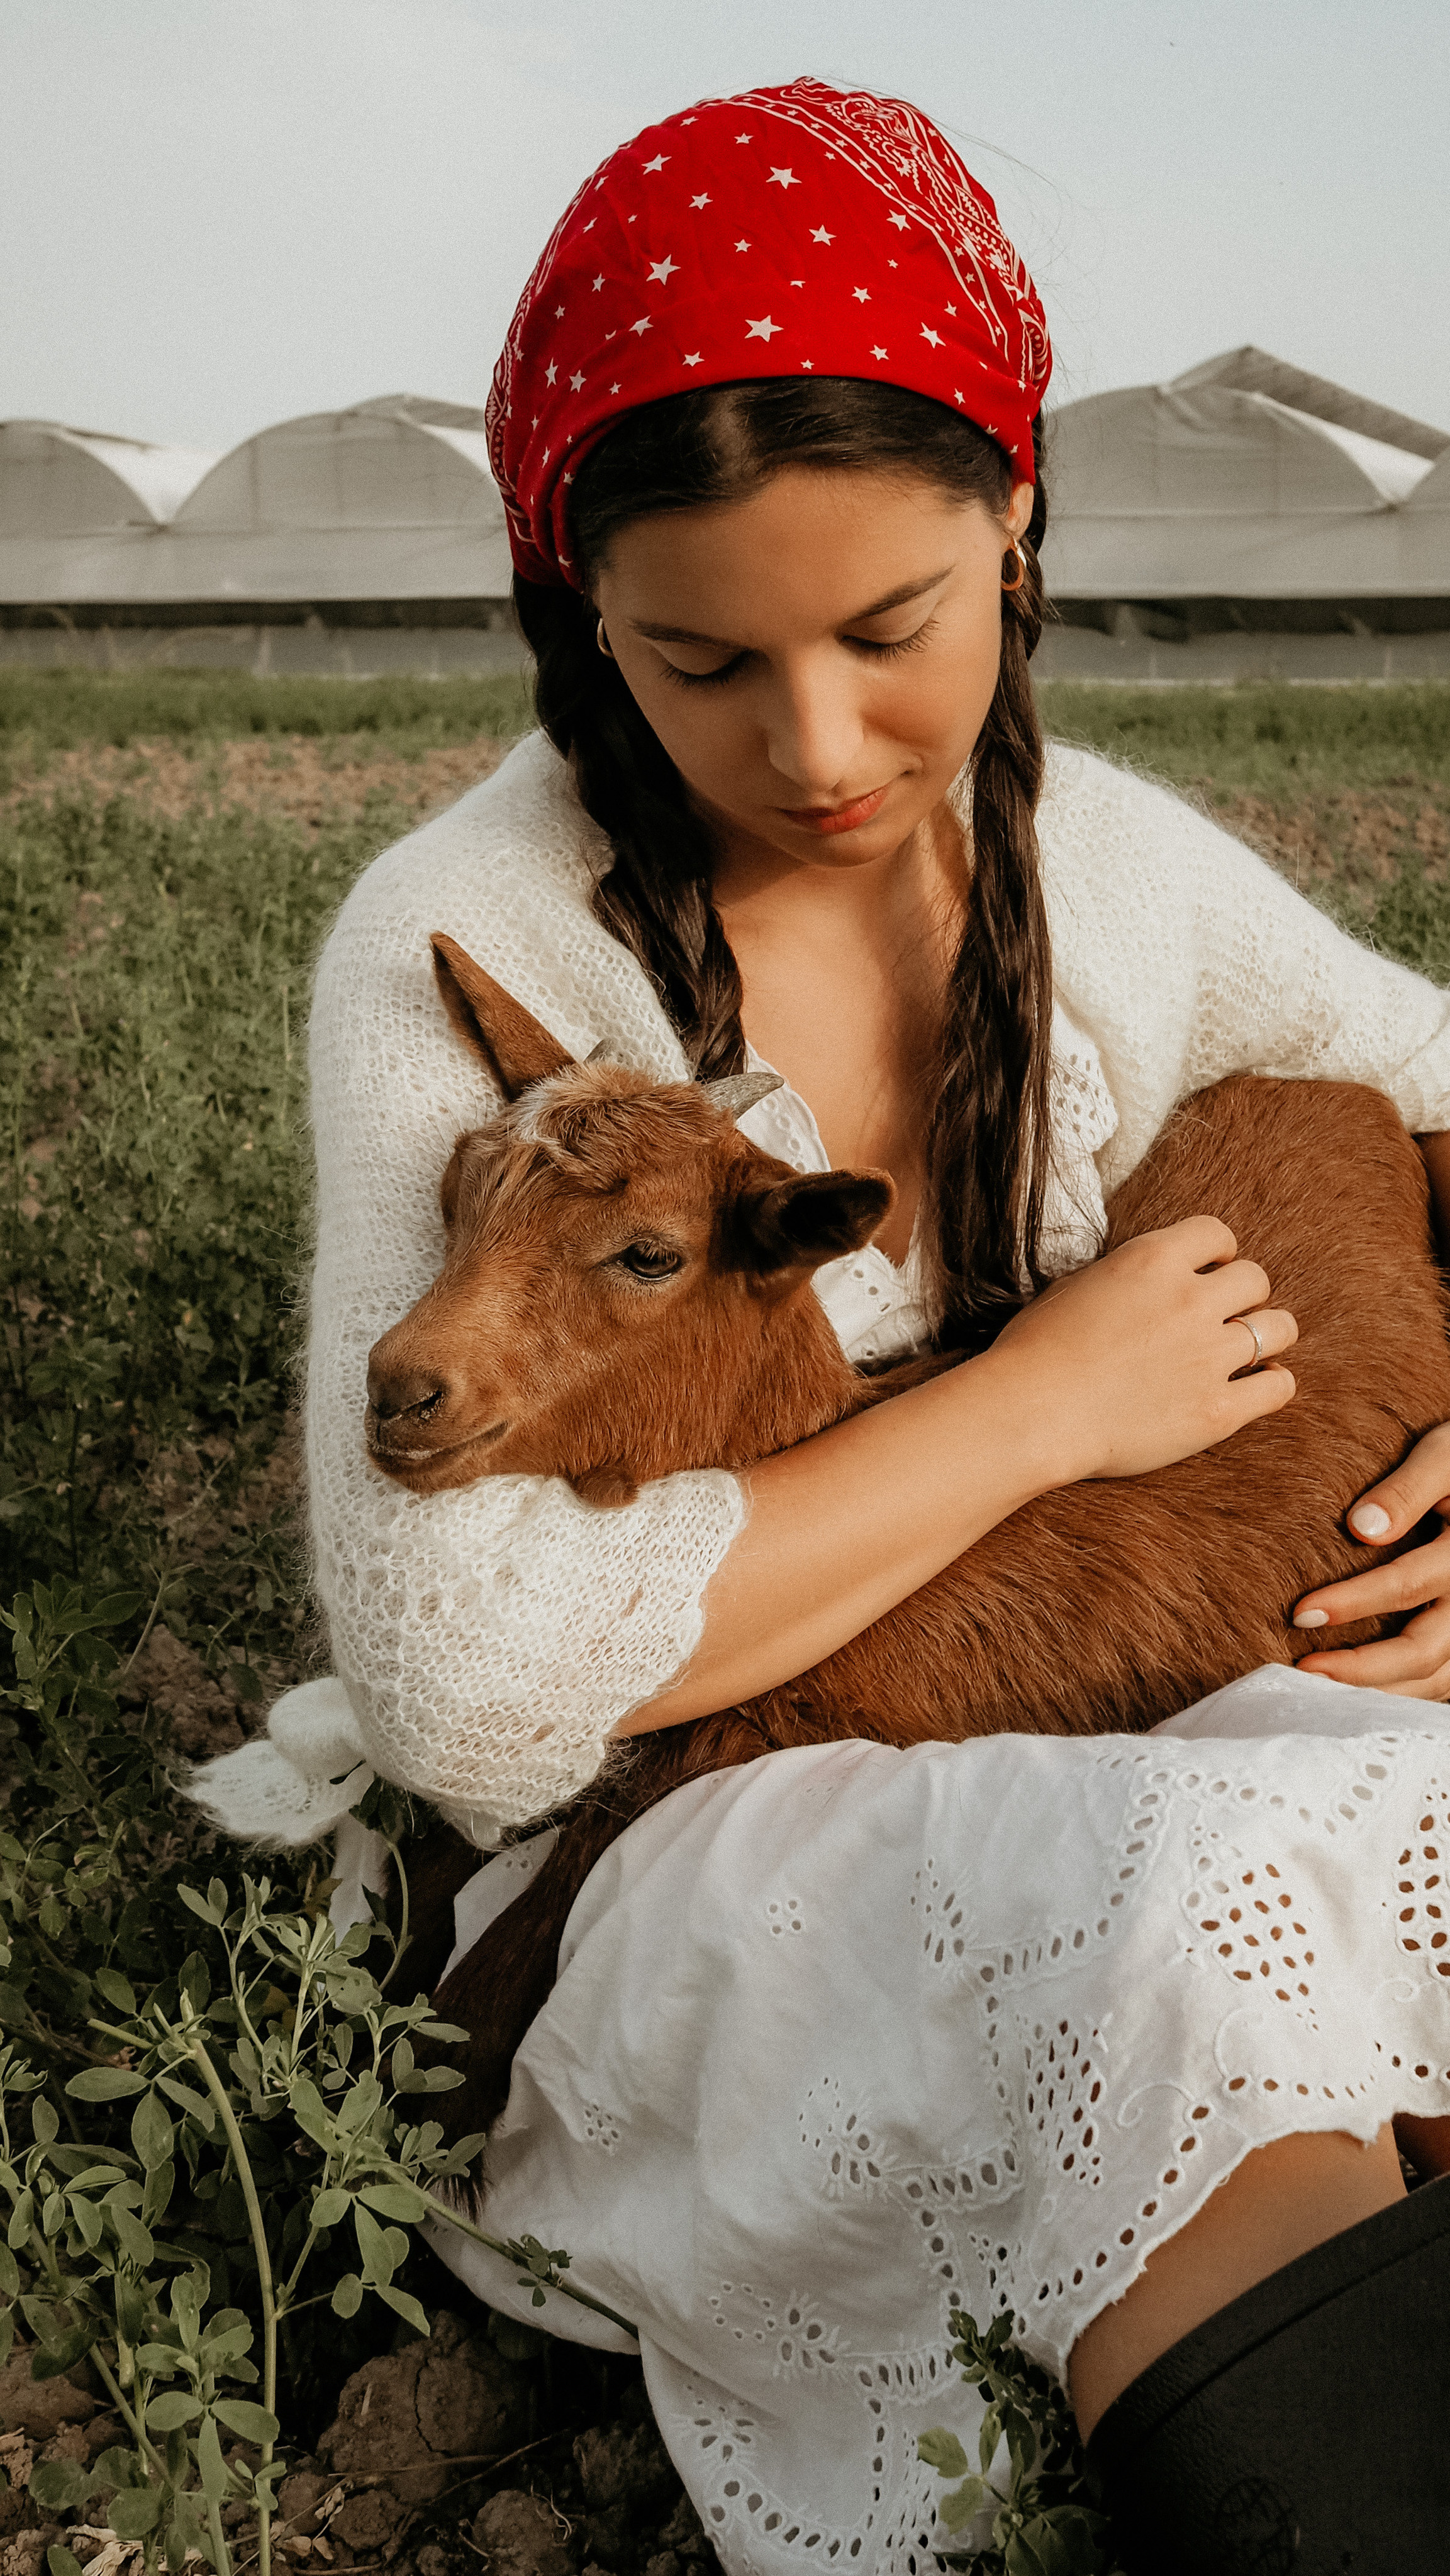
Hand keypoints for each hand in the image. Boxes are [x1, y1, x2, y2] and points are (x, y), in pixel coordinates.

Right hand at [995, 1215, 1297, 1484]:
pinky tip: (1255, 1386)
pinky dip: (1272, 1383)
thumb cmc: (1034, 1352)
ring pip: (1279, 1328)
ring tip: (1248, 1349)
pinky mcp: (1217, 1411)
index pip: (1216, 1234)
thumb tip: (1147, 1280)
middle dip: (1241, 1295)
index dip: (1215, 1253)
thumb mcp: (1073, 1287)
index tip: (1207, 1271)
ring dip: (1267, 1334)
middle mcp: (1190, 1300)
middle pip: (1255, 1279)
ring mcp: (1208, 1356)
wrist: (1031, 1415)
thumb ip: (1124, 1276)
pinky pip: (1278, 1386)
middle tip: (1221, 1316)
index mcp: (1152, 1260)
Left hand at [1293, 1421, 1449, 1696]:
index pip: (1410, 1584)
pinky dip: (1398, 1690)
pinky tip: (1353, 1692)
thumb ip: (1407, 1489)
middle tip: (1302, 1671)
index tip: (1301, 1613)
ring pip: (1433, 1676)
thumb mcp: (1443, 1454)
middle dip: (1361, 1667)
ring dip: (1376, 1690)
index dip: (1356, 1602)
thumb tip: (1362, 1529)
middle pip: (1424, 1649)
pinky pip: (1438, 1677)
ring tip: (1318, 1692)